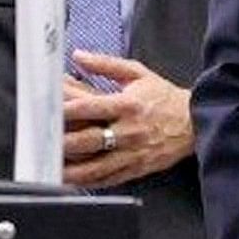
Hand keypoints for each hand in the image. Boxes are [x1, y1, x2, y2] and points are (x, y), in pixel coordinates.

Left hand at [60, 49, 193, 189]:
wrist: (195, 123)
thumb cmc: (164, 98)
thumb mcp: (137, 73)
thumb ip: (105, 65)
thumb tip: (78, 56)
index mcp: (127, 105)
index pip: (92, 108)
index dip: (68, 111)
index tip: (49, 113)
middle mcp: (128, 131)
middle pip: (90, 140)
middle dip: (64, 144)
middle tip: (43, 145)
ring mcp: (131, 153)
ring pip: (96, 166)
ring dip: (72, 170)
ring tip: (51, 171)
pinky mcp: (135, 168)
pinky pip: (108, 179)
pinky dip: (89, 182)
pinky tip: (74, 181)